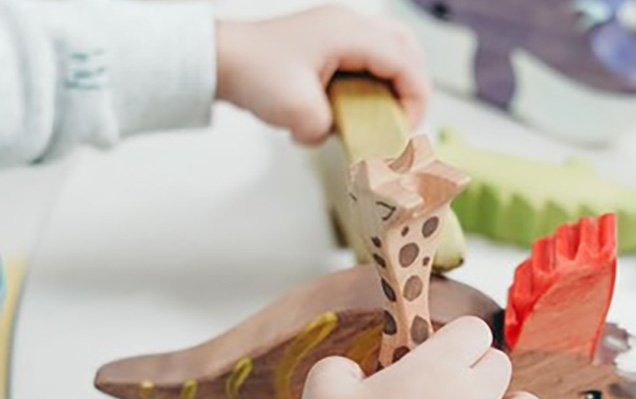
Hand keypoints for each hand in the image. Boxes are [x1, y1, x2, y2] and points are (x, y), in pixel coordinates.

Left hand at [215, 5, 429, 144]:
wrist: (217, 59)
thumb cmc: (252, 72)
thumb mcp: (297, 113)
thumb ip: (329, 130)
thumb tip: (337, 134)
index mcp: (348, 33)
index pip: (404, 62)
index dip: (415, 98)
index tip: (406, 129)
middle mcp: (347, 24)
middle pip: (406, 47)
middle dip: (413, 86)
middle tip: (403, 119)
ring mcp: (336, 29)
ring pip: (389, 48)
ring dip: (394, 82)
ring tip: (383, 115)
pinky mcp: (326, 41)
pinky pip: (366, 55)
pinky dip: (372, 80)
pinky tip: (355, 105)